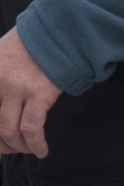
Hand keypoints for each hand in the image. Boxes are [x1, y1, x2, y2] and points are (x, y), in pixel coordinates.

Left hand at [0, 28, 62, 156]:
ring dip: (16, 146)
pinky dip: (35, 144)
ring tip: (25, 149)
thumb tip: (1, 109)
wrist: (55, 34)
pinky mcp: (38, 94)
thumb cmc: (25, 48)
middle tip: (8, 147)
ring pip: (7, 130)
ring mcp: (15, 89)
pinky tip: (41, 151)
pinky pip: (32, 128)